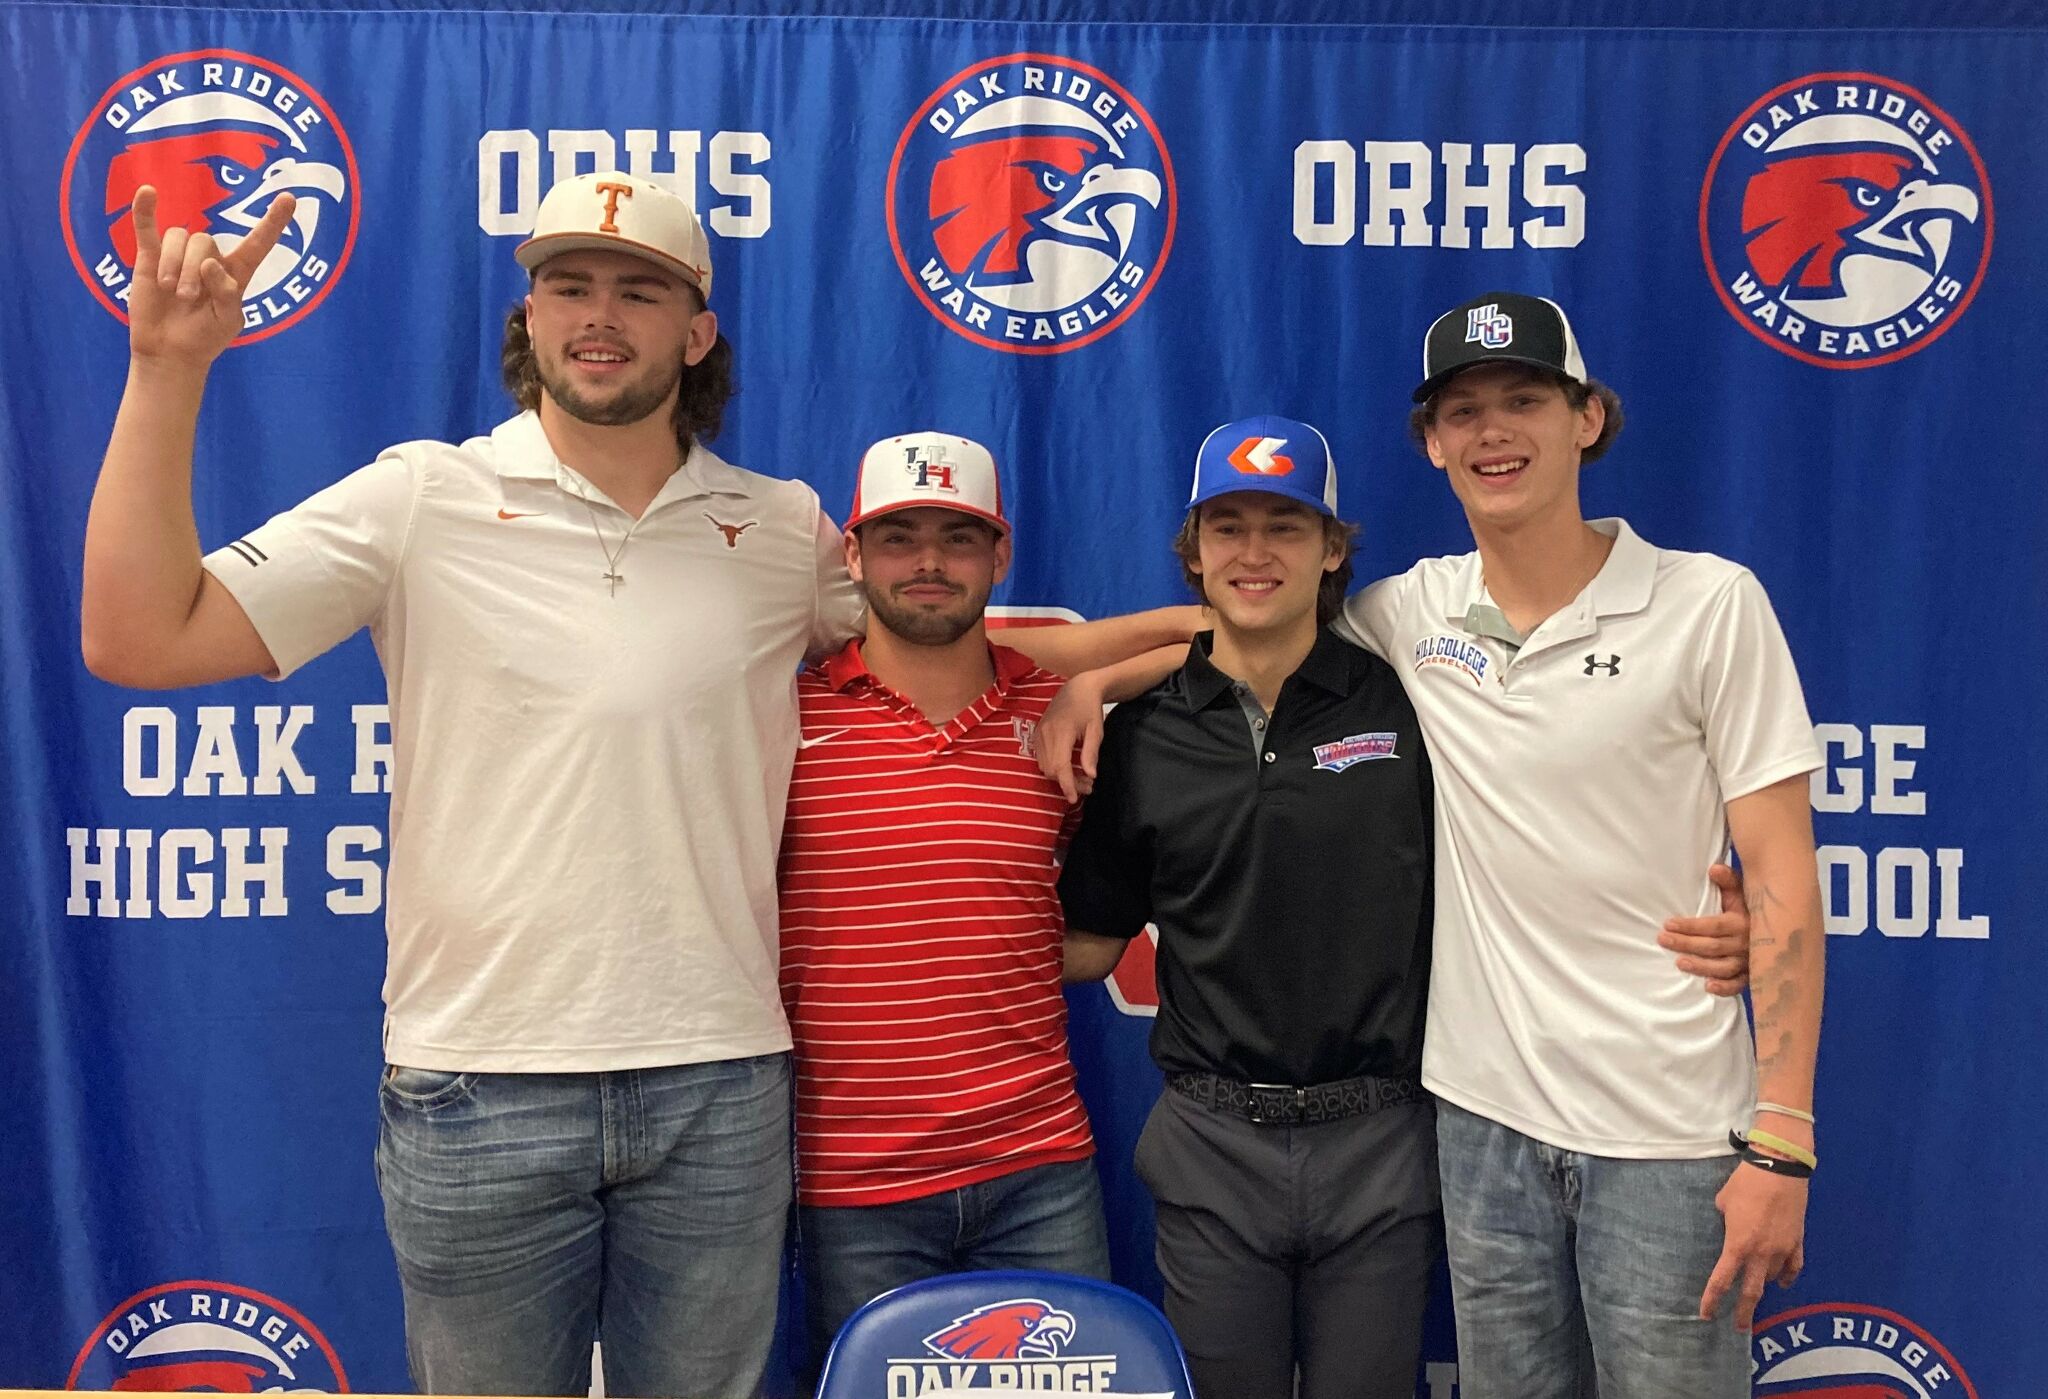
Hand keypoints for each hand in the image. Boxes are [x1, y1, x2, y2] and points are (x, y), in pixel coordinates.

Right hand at [126, 185, 296, 366]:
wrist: (169, 352)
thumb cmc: (204, 338)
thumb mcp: (226, 322)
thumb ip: (227, 294)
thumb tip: (209, 263)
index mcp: (235, 273)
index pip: (258, 243)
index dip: (273, 222)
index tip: (289, 198)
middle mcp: (209, 259)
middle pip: (204, 241)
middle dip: (193, 269)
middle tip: (187, 298)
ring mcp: (179, 256)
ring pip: (179, 237)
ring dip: (173, 263)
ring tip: (169, 290)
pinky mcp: (151, 257)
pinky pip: (147, 227)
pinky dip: (145, 210)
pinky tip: (148, 192)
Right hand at [1037, 670, 1108, 801]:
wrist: (1078, 688)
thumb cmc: (1090, 708)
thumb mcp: (1096, 730)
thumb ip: (1091, 753)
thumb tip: (1091, 776)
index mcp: (1061, 732)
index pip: (1060, 766)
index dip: (1067, 784)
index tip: (1073, 799)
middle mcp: (1046, 734)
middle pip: (1051, 769)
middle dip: (1068, 782)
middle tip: (1088, 786)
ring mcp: (1039, 733)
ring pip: (1044, 766)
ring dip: (1060, 776)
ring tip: (1082, 778)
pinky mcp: (1037, 734)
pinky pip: (1041, 758)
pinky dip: (1054, 767)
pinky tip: (1069, 767)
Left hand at [1660, 862, 1747, 995]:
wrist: (1780, 929)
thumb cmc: (1750, 909)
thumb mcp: (1742, 893)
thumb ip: (1728, 881)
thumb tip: (1713, 868)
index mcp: (1742, 922)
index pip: (1713, 926)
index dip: (1690, 926)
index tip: (1668, 923)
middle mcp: (1746, 943)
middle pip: (1713, 947)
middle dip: (1686, 944)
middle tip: (1663, 940)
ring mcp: (1748, 961)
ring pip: (1723, 967)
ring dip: (1701, 966)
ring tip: (1679, 963)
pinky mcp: (1750, 975)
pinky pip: (1739, 985)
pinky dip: (1725, 988)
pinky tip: (1708, 987)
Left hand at [1700, 1159, 1806, 1328]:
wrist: (1780, 1168)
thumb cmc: (1746, 1183)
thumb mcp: (1724, 1202)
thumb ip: (1726, 1221)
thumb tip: (1731, 1226)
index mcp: (1737, 1244)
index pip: (1722, 1280)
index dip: (1712, 1299)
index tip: (1706, 1315)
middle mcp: (1760, 1254)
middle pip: (1751, 1293)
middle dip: (1743, 1313)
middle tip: (1739, 1327)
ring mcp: (1782, 1250)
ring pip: (1772, 1279)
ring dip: (1763, 1285)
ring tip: (1756, 1290)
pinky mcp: (1798, 1242)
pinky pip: (1793, 1268)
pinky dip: (1787, 1277)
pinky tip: (1783, 1282)